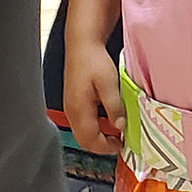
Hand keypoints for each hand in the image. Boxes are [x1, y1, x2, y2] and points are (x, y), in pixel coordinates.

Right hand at [64, 39, 124, 154]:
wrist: (82, 44)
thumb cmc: (94, 60)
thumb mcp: (109, 83)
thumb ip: (114, 106)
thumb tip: (120, 127)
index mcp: (79, 110)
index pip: (90, 140)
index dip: (106, 147)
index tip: (121, 146)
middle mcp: (71, 111)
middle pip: (84, 140)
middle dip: (101, 146)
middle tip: (119, 143)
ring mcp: (70, 106)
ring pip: (82, 133)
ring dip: (97, 137)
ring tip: (115, 133)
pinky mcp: (73, 101)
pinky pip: (81, 123)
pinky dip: (93, 128)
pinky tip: (106, 120)